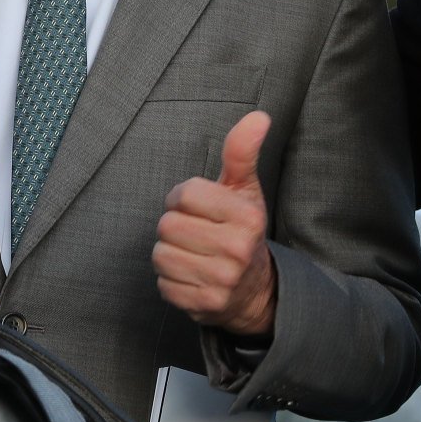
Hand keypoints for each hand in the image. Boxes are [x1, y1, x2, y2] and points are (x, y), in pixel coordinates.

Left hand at [154, 111, 277, 336]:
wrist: (255, 291)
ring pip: (161, 254)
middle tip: (196, 234)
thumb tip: (259, 116)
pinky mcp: (204, 306)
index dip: (183, 198)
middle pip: (167, 225)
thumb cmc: (242, 231)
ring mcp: (221, 281)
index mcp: (247, 217)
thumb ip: (242, 152)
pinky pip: (163, 284)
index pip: (185, 194)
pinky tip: (193, 276)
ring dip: (170, 253)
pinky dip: (172, 280)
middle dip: (176, 226)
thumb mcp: (245, 190)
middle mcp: (237, 251)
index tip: (197, 208)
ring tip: (194, 254)